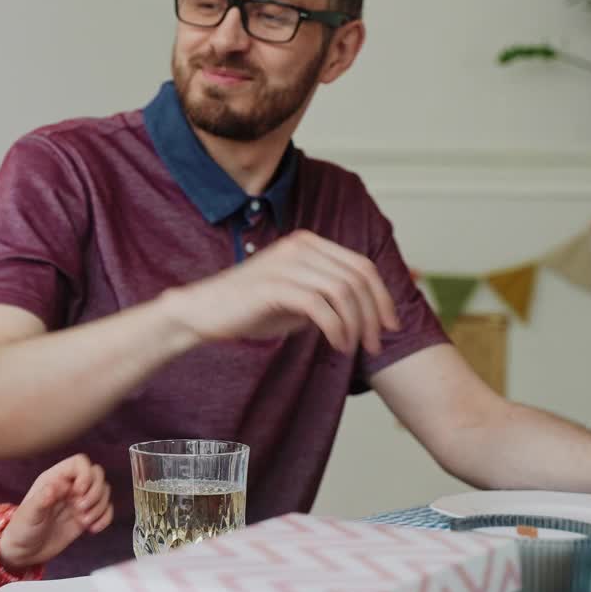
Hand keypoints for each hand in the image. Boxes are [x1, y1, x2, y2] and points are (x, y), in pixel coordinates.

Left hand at [0, 453, 112, 570]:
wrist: (25, 551)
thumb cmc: (22, 528)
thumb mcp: (29, 513)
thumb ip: (43, 498)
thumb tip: (59, 485)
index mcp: (55, 478)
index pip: (80, 463)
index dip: (85, 474)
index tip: (78, 492)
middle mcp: (70, 486)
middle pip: (97, 474)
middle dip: (95, 492)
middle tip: (80, 509)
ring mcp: (79, 502)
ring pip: (104, 491)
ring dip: (99, 507)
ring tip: (84, 522)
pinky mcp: (86, 517)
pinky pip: (106, 510)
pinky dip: (105, 518)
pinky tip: (92, 530)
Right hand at [165, 230, 400, 354]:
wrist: (202, 312)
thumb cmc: (248, 309)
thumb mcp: (295, 297)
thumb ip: (326, 296)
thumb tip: (366, 312)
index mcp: (307, 243)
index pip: (361, 265)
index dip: (382, 297)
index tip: (388, 325)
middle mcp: (299, 247)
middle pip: (358, 277)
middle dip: (374, 314)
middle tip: (374, 344)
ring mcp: (286, 264)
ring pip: (343, 291)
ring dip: (356, 324)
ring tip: (351, 347)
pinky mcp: (273, 286)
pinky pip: (321, 306)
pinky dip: (336, 328)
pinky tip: (335, 344)